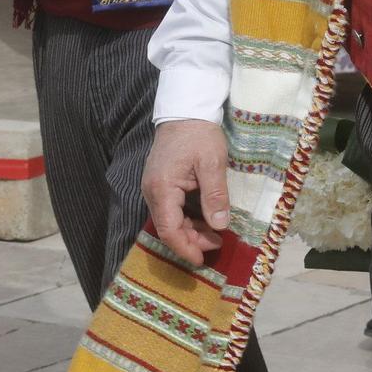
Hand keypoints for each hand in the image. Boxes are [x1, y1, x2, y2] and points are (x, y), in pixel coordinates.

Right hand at [142, 119, 232, 265]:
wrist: (185, 110)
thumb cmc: (199, 134)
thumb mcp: (213, 163)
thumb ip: (215, 195)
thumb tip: (220, 226)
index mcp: (162, 188)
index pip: (169, 229)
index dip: (185, 248)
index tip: (202, 260)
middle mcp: (152, 191)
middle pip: (168, 228)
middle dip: (191, 241)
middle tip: (218, 243)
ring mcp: (153, 187)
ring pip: (169, 221)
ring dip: (190, 231)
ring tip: (215, 234)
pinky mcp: (160, 184)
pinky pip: (170, 210)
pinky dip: (186, 219)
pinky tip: (204, 219)